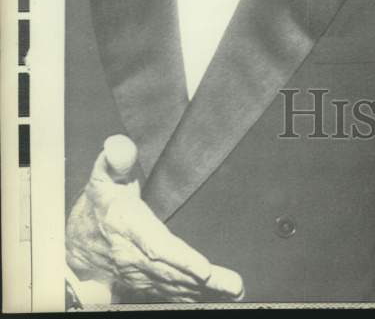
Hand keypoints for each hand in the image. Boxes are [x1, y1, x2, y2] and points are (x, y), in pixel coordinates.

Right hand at [66, 135, 243, 302]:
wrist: (74, 240)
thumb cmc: (99, 203)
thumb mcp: (104, 176)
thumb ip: (115, 159)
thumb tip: (118, 145)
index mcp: (127, 226)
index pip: (155, 245)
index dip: (179, 259)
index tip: (203, 269)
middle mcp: (132, 255)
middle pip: (171, 271)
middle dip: (202, 281)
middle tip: (233, 287)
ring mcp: (137, 273)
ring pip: (172, 285)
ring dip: (201, 292)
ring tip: (232, 293)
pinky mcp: (142, 282)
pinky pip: (166, 293)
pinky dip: (189, 297)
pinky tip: (211, 297)